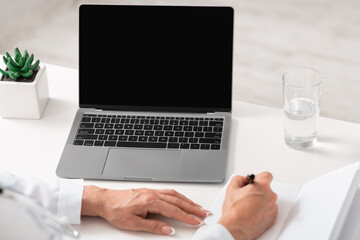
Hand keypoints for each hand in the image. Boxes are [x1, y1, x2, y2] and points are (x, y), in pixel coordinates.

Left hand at [81, 186, 208, 234]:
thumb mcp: (133, 223)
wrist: (105, 200)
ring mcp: (152, 191)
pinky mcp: (149, 190)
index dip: (187, 217)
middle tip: (204, 213)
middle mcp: (153, 194)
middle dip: (193, 208)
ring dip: (188, 201)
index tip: (197, 221)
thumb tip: (168, 229)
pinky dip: (179, 196)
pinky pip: (168, 192)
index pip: (174, 210)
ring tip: (197, 207)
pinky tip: (182, 199)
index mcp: (150, 201)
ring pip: (175, 195)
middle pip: (178, 201)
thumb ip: (153, 226)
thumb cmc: (116, 210)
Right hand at [218, 172, 277, 239]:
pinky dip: (262, 210)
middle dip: (257, 190)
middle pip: (266, 188)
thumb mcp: (231, 188)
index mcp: (262, 186)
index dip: (258, 178)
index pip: (266, 175)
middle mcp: (270, 196)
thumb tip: (242, 180)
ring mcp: (272, 208)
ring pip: (268, 199)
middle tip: (247, 195)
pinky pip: (269, 210)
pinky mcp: (273, 218)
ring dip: (260, 201)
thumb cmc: (234, 211)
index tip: (253, 182)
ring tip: (248, 206)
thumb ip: (239, 179)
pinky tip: (252, 213)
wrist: (236, 228)